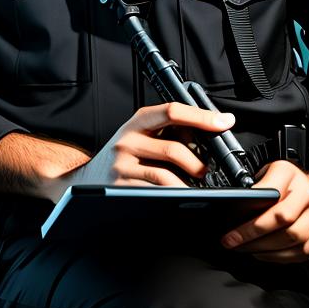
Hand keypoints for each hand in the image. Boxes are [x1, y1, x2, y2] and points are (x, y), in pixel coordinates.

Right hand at [40, 101, 235, 203]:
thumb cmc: (122, 158)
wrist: (84, 179)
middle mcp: (127, 139)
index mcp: (137, 122)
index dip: (201, 116)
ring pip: (167, 174)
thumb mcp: (141, 136)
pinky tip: (179, 196)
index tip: (224, 122)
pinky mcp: (121, 187)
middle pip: (174, 148)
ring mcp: (123, 165)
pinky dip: (174, 195)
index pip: (172, 111)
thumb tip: (210, 130)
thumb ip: (169, 131)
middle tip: (206, 171)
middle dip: (198, 162)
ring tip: (194, 186)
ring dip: (188, 182)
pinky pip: (156, 192)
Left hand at [220, 163, 308, 262]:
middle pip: (282, 219)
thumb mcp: (267, 173)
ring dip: (264, 248)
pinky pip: (302, 252)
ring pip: (293, 238)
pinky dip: (280, 257)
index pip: (269, 196)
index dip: (249, 216)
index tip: (231, 230)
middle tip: (233, 242)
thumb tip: (233, 211)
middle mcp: (308, 193)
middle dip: (252, 235)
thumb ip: (253, 188)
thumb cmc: (289, 184)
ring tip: (246, 248)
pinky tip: (265, 254)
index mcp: (289, 174)